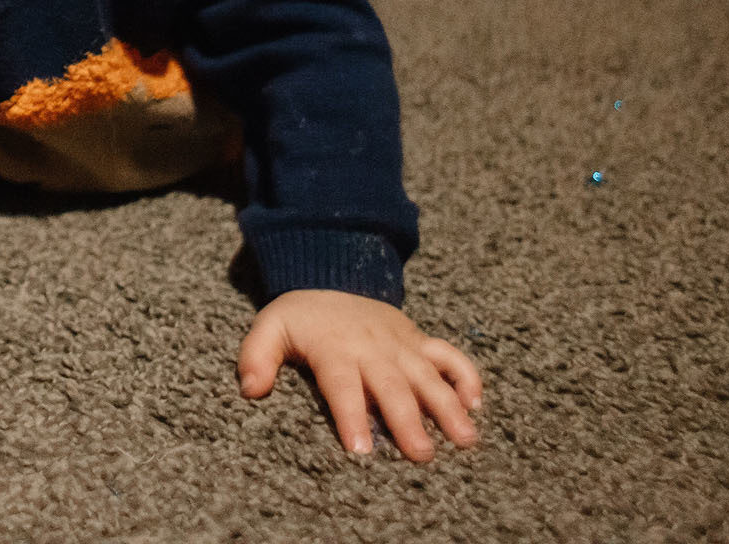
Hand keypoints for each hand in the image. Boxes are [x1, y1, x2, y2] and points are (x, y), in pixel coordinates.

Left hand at [238, 289, 481, 460]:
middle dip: (408, 420)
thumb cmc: (299, 317)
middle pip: (392, 386)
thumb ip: (256, 357)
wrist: (330, 273)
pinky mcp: (419, 340)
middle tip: (422, 455)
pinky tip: (478, 405)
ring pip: (428, 375)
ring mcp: (400, 343)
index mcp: (334, 348)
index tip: (360, 451)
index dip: (351, 416)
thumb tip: (250, 389)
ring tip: (465, 439)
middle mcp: (372, 346)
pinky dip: (466, 376)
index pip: (343, 384)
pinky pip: (449, 355)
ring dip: (448, 406)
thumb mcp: (269, 328)